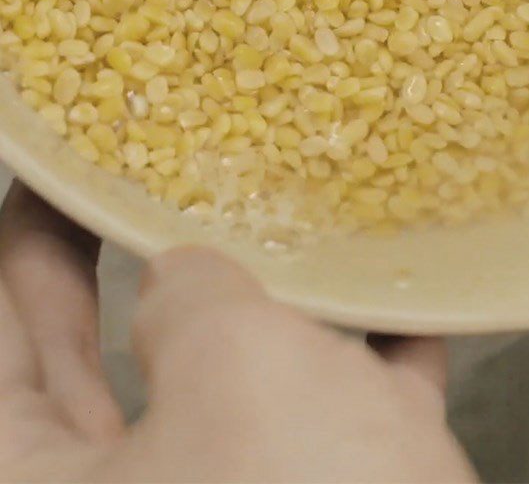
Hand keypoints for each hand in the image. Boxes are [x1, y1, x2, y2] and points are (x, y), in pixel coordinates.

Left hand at [0, 182, 474, 482]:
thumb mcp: (238, 371)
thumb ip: (193, 294)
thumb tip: (183, 272)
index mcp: (44, 479)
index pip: (0, 333)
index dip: (26, 233)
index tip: (63, 162)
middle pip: (91, 348)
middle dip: (120, 249)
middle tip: (149, 163)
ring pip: (219, 378)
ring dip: (256, 298)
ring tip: (276, 210)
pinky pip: (331, 410)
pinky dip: (365, 357)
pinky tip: (402, 296)